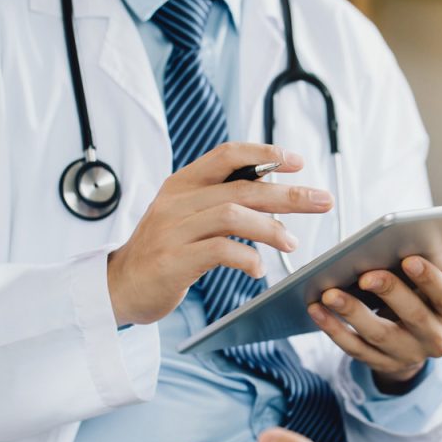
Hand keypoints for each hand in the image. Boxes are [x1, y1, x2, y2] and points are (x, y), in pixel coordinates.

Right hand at [107, 143, 333, 325]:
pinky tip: (258, 268)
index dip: (265, 154)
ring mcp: (173, 230)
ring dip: (271, 228)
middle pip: (242, 187)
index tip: (297, 162)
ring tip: (291, 244)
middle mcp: (177, 201)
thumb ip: (222, 201)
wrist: (119, 287)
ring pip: (233, 215)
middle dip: (288, 194)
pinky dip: (247, 258)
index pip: (227, 155)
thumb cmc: (164, 252)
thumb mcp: (187, 216)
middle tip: (322, 201)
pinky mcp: (173, 260)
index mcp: (182, 184)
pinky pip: (219, 250)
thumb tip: (275, 196)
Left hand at [308, 256, 441, 388]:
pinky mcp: (380, 363)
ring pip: (378, 334)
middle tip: (364, 275)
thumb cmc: (428, 297)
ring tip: (329, 292)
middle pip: (413, 316)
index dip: (429, 279)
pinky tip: (317, 310)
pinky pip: (354, 348)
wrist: (419, 341)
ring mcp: (407, 354)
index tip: (408, 259)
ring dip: (352, 312)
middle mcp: (436, 339)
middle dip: (389, 292)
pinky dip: (333, 329)